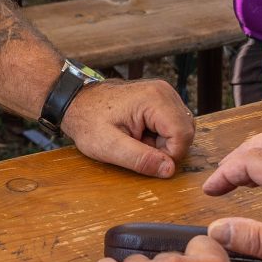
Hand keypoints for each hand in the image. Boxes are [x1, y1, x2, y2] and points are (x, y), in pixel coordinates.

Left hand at [63, 78, 193, 179]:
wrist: (76, 103)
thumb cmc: (88, 121)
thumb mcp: (109, 147)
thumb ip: (140, 159)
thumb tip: (169, 170)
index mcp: (154, 99)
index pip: (183, 135)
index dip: (168, 155)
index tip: (145, 157)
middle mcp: (164, 91)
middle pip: (186, 131)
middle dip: (166, 148)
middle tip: (138, 147)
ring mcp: (163, 93)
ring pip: (182, 128)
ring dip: (163, 142)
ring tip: (137, 140)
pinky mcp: (160, 98)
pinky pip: (173, 123)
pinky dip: (160, 135)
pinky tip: (140, 134)